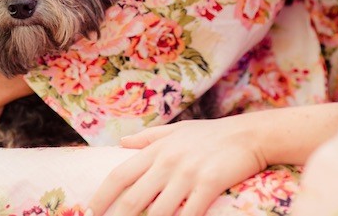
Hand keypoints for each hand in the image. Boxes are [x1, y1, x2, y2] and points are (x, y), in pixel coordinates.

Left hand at [88, 117, 266, 215]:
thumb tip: (121, 143)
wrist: (247, 134)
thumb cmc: (209, 134)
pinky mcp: (209, 184)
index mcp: (155, 150)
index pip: (119, 175)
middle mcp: (166, 162)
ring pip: (159, 211)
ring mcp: (187, 173)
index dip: (102, 195)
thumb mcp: (175, 130)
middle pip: (134, 198)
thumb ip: (147, 138)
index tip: (90, 210)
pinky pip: (190, 213)